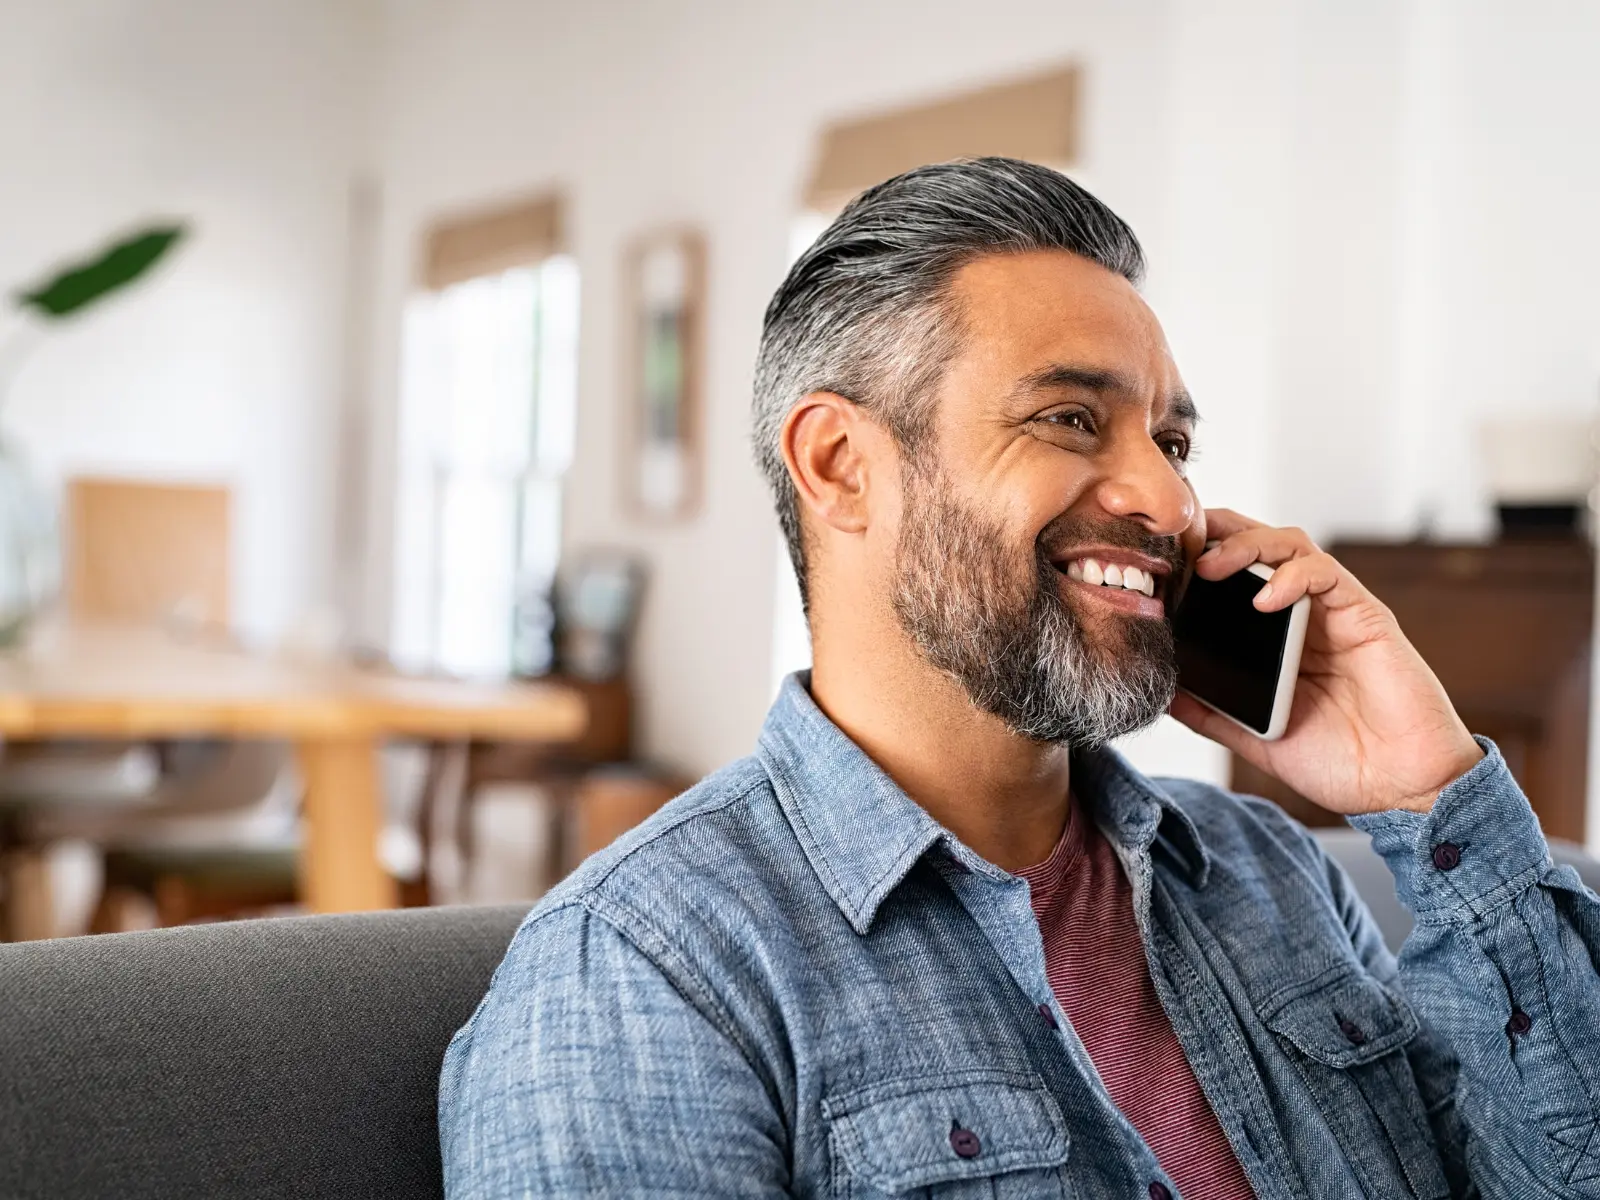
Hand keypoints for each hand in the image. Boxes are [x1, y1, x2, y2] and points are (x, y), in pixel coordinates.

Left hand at [1167, 510, 1481, 814]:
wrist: (1401, 789)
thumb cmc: (1340, 762)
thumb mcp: (1256, 738)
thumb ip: (1213, 714)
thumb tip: (1162, 693)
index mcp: (1274, 638)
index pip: (1233, 577)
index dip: (1196, 560)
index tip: (1156, 565)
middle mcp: (1303, 615)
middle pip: (1258, 546)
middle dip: (1216, 534)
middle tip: (1176, 545)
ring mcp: (1334, 611)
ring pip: (1290, 545)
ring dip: (1246, 544)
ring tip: (1211, 566)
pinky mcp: (1365, 615)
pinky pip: (1327, 574)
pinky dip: (1293, 575)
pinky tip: (1266, 597)